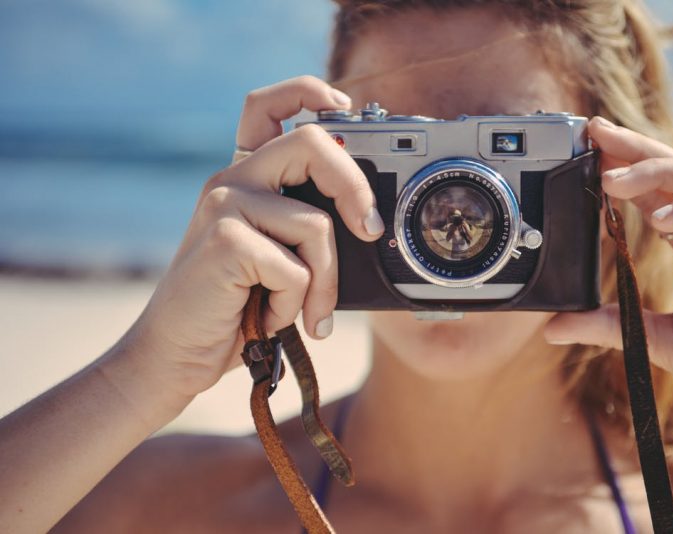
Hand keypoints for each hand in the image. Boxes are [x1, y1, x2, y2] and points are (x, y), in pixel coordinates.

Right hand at [116, 76, 384, 405]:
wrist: (176, 355)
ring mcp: (224, 206)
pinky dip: (294, 306)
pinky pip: (295, 269)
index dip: (306, 92)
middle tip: (371, 230)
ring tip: (304, 311)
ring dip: (324, 282)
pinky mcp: (225, 241)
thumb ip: (304, 229)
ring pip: (316, 225)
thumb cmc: (234, 309)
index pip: (266, 106)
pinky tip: (267, 318)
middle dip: (355, 187)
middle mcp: (231, 181)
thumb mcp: (275, 259)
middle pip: (312, 143)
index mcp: (243, 178)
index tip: (342, 106)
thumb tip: (369, 223)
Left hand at [544, 117, 672, 446]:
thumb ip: (612, 327)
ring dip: (658, 171)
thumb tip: (554, 327)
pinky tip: (662, 220)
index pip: (655, 196)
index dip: (623, 172)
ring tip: (613, 178)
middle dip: (635, 150)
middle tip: (594, 133)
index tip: (585, 155)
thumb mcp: (662, 343)